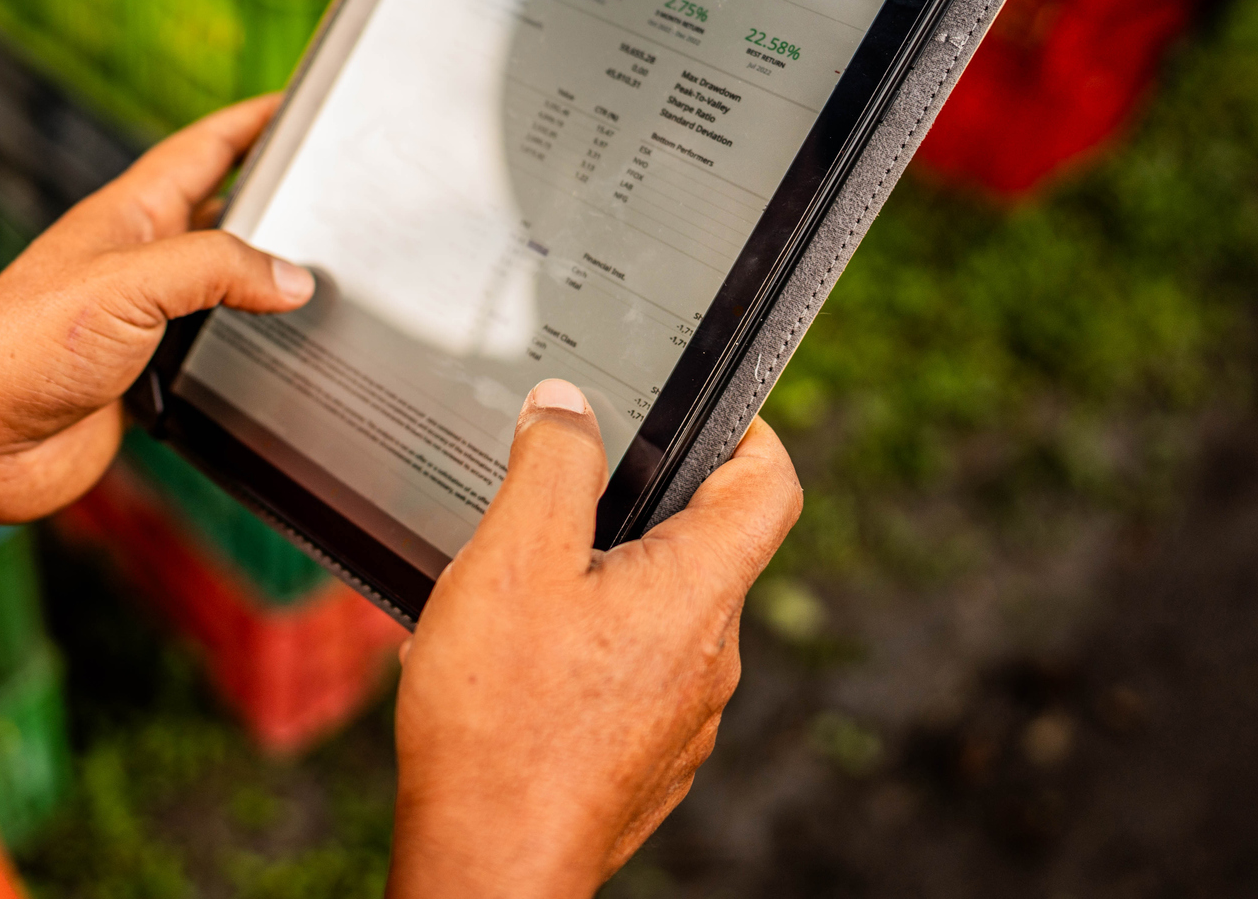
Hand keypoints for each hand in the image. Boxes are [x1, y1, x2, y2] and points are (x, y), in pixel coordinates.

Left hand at [0, 95, 311, 581]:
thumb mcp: (129, 286)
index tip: (304, 103)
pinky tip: (277, 357)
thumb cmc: (17, 349)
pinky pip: (206, 353)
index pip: (206, 151)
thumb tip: (292, 278)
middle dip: (275, 200)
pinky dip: (244, 349)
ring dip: (263, 283)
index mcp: (128, 216)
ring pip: (219, 288)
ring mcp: (137, 322)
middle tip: (337, 191)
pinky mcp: (138, 379)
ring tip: (328, 276)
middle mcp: (135, 262)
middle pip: (220, 216)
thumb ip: (216, 269)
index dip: (255, 122)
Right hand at [388, 380, 801, 898]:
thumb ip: (552, 465)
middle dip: (636, 509)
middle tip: (561, 491)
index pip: (769, 483)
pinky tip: (514, 659)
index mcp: (698, 589)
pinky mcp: (643, 759)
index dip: (746, 427)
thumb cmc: (504, 713)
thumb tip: (568, 406)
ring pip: (656, 615)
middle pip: (703, 548)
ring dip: (599, 585)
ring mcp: (682, 716)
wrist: (490, 860)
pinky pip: (627, 676)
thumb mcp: (514, 554)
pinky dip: (582, 649)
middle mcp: (710, 656)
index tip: (699, 406)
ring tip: (517, 584)